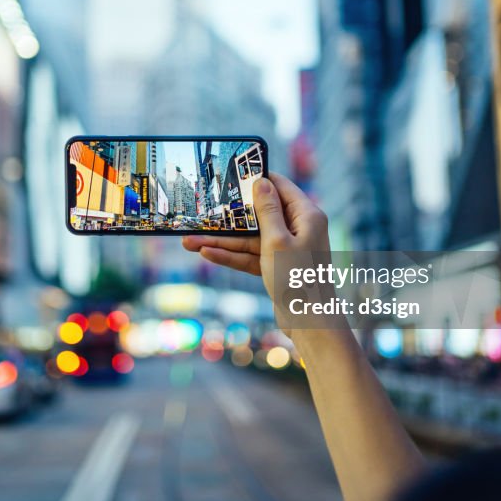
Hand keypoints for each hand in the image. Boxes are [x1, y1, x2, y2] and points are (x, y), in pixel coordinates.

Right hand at [182, 172, 329, 310]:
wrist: (310, 324)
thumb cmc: (298, 280)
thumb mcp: (277, 241)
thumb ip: (267, 210)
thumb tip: (261, 181)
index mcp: (306, 216)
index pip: (280, 187)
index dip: (256, 180)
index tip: (231, 175)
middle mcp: (299, 229)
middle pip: (259, 216)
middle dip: (229, 218)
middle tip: (202, 212)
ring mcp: (287, 249)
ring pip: (250, 240)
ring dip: (222, 242)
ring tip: (190, 241)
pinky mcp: (278, 268)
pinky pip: (252, 257)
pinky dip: (232, 257)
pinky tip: (207, 254)